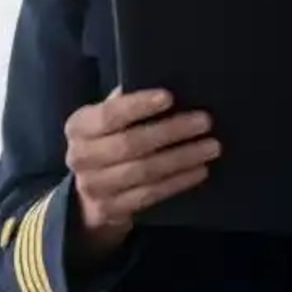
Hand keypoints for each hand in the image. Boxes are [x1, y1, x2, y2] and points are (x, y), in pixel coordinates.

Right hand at [64, 88, 219, 243]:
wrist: (90, 193)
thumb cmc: (110, 140)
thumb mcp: (110, 119)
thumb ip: (128, 101)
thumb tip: (166, 80)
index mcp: (79, 126)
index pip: (109, 114)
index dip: (138, 105)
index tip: (169, 97)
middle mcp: (80, 156)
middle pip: (130, 143)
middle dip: (171, 131)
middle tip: (205, 121)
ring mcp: (93, 187)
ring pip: (143, 172)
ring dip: (181, 158)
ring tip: (212, 146)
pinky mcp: (109, 210)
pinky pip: (149, 195)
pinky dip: (177, 182)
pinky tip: (200, 170)